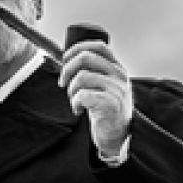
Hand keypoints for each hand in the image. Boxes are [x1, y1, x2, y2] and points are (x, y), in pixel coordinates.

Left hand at [58, 39, 132, 158]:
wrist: (118, 135)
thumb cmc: (106, 111)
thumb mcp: (105, 86)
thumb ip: (94, 72)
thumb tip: (67, 60)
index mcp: (117, 69)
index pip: (99, 46)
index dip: (78, 48)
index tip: (65, 58)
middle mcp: (119, 76)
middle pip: (86, 57)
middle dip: (67, 69)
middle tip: (63, 83)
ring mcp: (117, 90)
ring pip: (82, 76)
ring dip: (71, 90)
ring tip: (75, 101)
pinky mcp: (111, 104)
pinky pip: (83, 95)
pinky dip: (74, 103)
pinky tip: (79, 109)